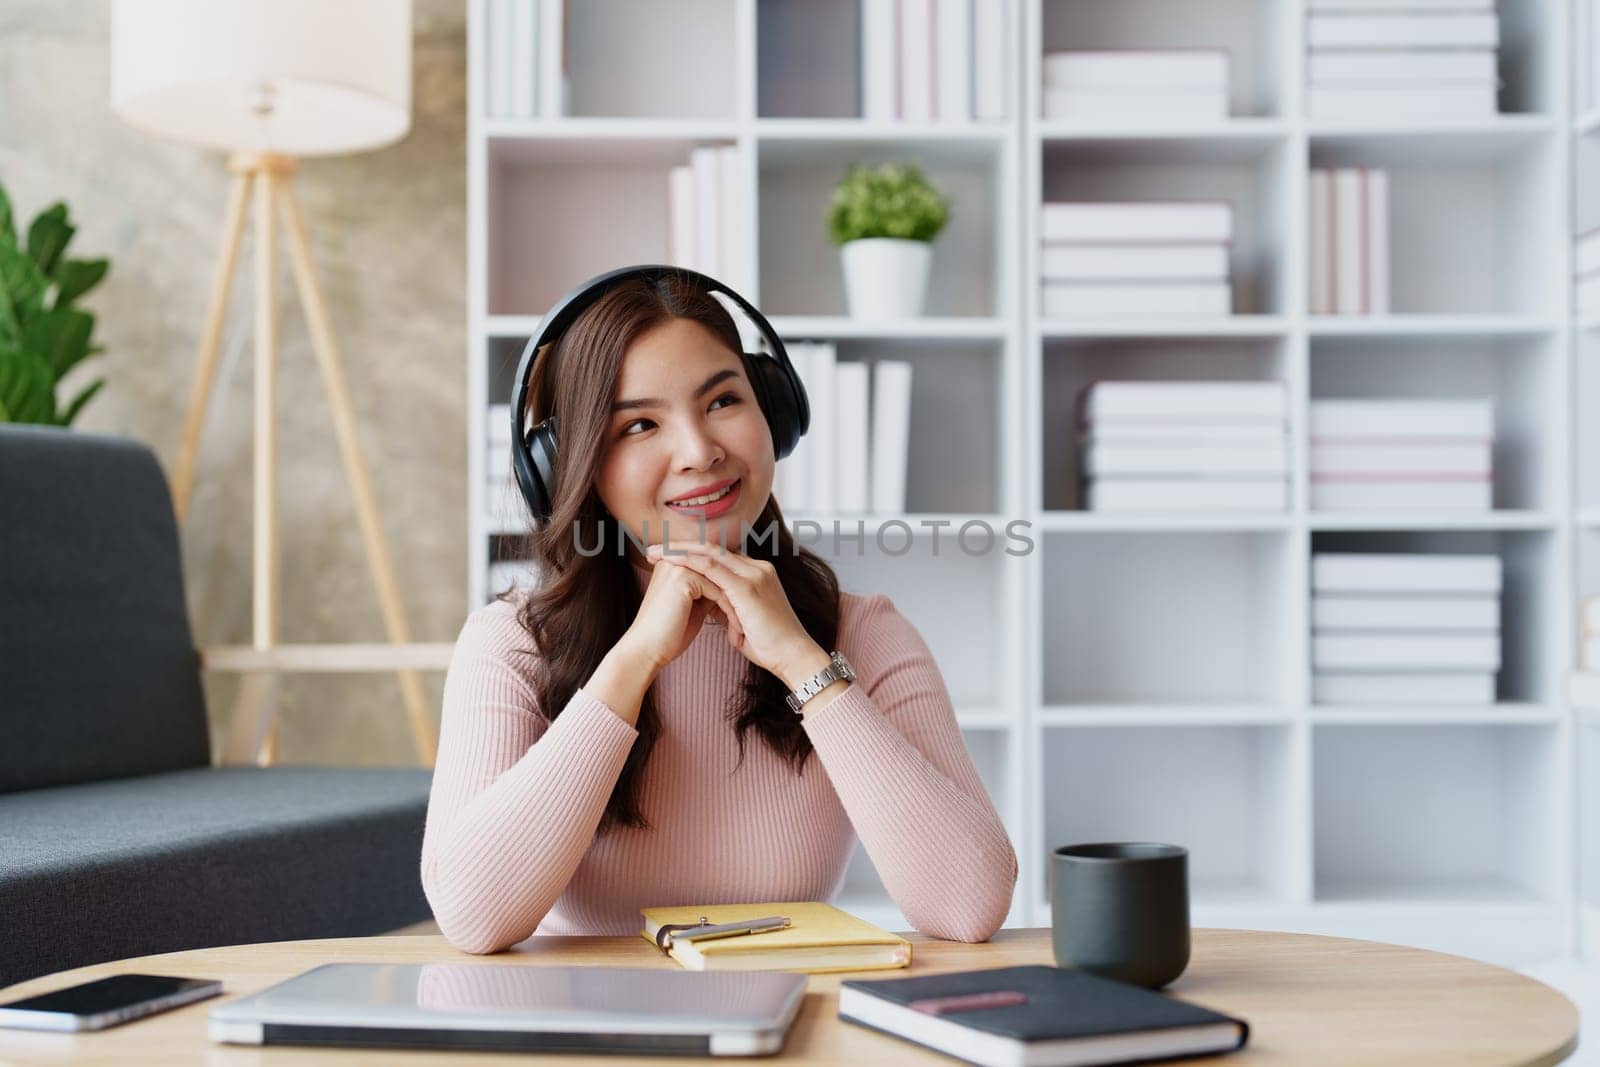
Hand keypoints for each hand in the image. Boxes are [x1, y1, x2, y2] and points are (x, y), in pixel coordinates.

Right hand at [622, 550, 747, 671]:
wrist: (647, 651)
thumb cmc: (670, 634)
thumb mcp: (694, 606)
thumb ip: (709, 590)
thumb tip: (730, 586)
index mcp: (676, 563)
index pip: (716, 569)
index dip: (733, 591)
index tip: (749, 613)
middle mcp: (675, 559)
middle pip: (721, 573)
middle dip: (740, 597)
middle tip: (753, 620)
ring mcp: (678, 565)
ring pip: (723, 582)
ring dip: (738, 606)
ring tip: (745, 629)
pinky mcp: (682, 577)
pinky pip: (719, 591)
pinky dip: (731, 612)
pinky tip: (737, 631)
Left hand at [645, 541, 825, 685]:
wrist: (794, 657)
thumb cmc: (771, 646)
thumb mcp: (745, 621)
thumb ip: (729, 608)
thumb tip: (710, 607)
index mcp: (758, 575)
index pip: (720, 557)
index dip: (694, 556)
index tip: (669, 558)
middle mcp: (757, 568)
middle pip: (713, 548)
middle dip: (681, 546)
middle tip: (654, 548)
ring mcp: (753, 574)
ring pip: (709, 553)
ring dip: (679, 550)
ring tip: (654, 552)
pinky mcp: (747, 586)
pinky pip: (711, 567)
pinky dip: (688, 561)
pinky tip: (670, 560)